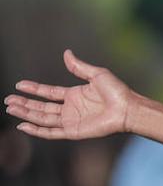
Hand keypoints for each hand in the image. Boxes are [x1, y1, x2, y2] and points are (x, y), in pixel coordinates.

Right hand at [4, 50, 132, 139]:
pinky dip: (37, 130)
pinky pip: (52, 132)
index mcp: (74, 96)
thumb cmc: (117, 92)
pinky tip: (23, 126)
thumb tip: (66, 53)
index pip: (48, 93)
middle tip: (8, 100)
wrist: (127, 108)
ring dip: (26, 114)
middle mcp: (71, 109)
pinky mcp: (74, 132)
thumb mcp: (96, 74)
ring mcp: (71, 121)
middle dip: (24, 104)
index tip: (18, 85)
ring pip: (43, 119)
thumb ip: (78, 66)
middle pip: (41, 107)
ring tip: (10, 108)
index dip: (33, 89)